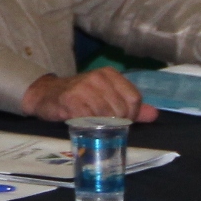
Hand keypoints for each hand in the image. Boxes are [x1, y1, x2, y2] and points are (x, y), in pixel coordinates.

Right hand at [21, 67, 157, 122]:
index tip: (122, 121)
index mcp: (110, 74)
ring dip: (102, 126)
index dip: (132, 114)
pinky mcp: (70, 100)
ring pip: (106, 116)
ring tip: (94, 126)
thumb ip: (130, 105)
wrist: (46, 94)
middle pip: (121, 109)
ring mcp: (83, 88)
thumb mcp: (106, 96)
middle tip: (105, 125)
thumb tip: (154, 115)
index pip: (134, 98)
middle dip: (117, 122)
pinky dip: (89, 126)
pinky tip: (83, 125)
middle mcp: (97, 77)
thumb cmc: (79, 97)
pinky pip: (89, 119)